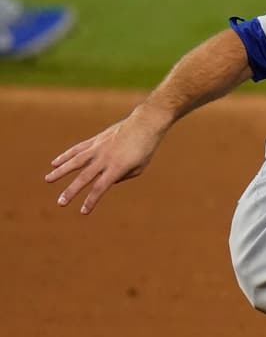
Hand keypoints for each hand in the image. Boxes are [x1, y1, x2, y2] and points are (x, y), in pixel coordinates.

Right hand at [45, 104, 171, 213]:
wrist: (145, 124)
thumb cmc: (145, 149)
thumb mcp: (139, 168)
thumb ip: (121, 177)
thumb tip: (105, 181)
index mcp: (117, 168)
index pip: (100, 188)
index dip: (91, 201)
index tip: (83, 212)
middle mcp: (105, 159)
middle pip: (84, 178)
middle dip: (71, 191)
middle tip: (60, 203)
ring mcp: (98, 148)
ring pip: (75, 161)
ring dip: (60, 171)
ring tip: (48, 180)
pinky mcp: (95, 140)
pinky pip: (77, 149)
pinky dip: (65, 156)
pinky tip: (54, 163)